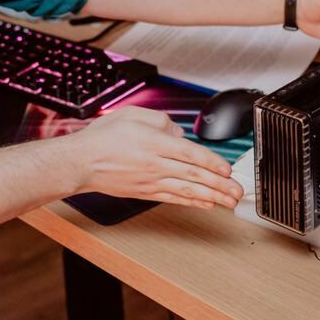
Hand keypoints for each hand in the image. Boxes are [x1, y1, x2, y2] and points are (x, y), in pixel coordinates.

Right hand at [57, 106, 242, 209]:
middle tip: (238, 191)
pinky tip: (206, 204)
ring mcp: (151, 181)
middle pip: (194, 175)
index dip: (212, 163)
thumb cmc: (103, 137)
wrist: (80, 162)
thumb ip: (161, 121)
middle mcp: (155, 164)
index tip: (228, 170)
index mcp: (154, 143)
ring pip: (187, 190)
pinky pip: (174, 198)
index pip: (190, 154)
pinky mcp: (145, 192)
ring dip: (212, 197)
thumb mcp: (133, 114)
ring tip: (229, 202)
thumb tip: (180, 133)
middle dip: (220, 185)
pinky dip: (192, 201)